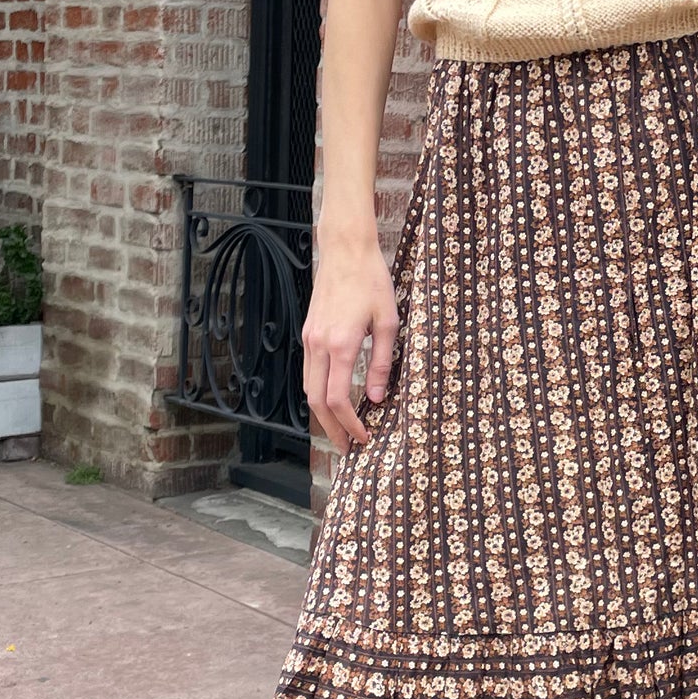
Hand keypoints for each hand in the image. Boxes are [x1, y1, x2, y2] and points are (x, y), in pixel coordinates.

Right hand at [302, 237, 399, 452]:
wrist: (346, 250)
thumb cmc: (372, 282)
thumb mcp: (389, 322)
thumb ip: (382, 363)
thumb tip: (377, 399)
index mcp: (341, 345)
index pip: (339, 399)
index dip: (349, 424)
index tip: (363, 438)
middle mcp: (319, 346)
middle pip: (317, 401)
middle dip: (330, 429)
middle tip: (347, 448)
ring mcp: (310, 339)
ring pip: (308, 388)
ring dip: (323, 414)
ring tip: (341, 429)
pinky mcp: (309, 333)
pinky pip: (309, 372)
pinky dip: (319, 392)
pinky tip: (334, 400)